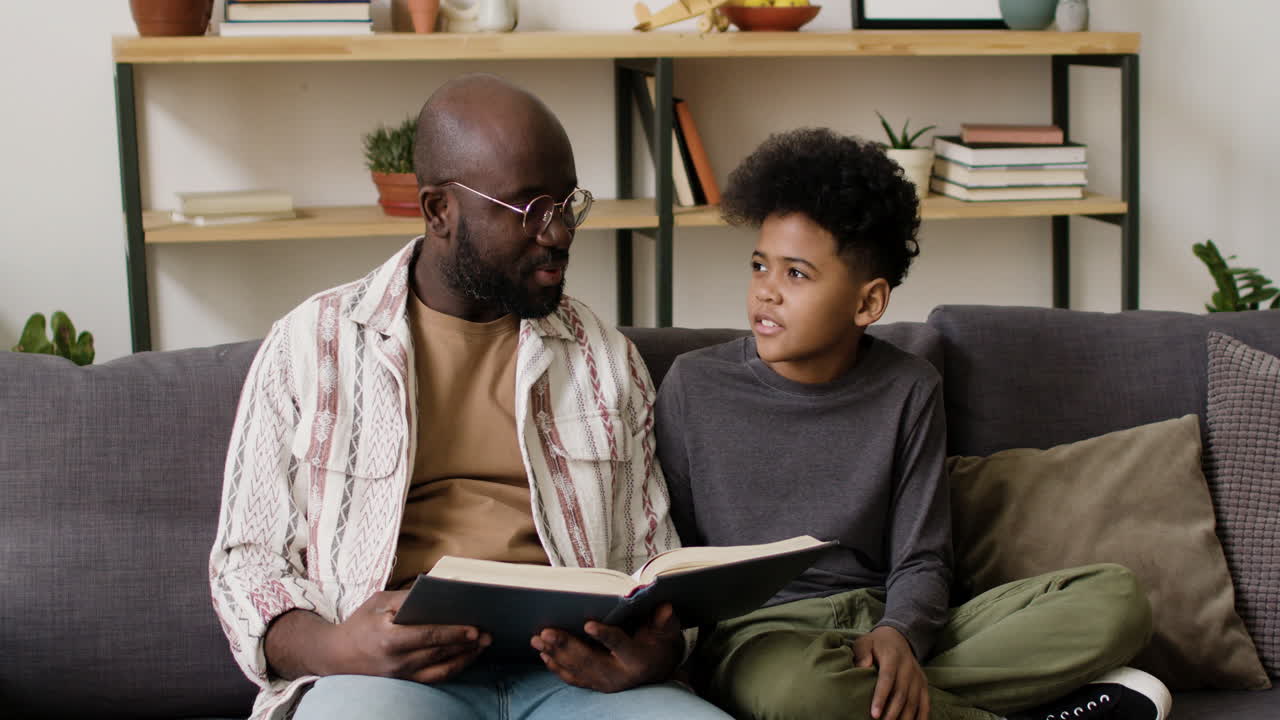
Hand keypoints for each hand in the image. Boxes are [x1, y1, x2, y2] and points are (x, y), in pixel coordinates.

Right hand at [324, 590, 490, 682]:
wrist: (335, 656)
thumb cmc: (360, 624)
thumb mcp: (379, 602)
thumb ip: (407, 598)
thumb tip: (439, 589)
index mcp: (388, 639)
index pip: (428, 636)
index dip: (453, 633)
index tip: (474, 628)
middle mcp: (395, 661)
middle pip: (438, 653)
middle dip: (465, 645)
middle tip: (487, 635)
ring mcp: (400, 676)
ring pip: (440, 669)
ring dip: (465, 658)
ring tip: (482, 646)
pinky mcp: (404, 683)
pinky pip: (434, 678)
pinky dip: (453, 668)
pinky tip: (466, 657)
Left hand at [530, 603, 683, 692]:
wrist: (658, 669)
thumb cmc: (660, 643)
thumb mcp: (667, 631)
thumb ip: (664, 621)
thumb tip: (664, 608)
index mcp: (637, 660)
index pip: (620, 646)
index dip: (605, 636)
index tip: (588, 624)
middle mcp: (619, 675)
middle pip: (589, 660)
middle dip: (566, 646)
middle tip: (546, 632)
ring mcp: (605, 682)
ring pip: (577, 670)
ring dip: (555, 654)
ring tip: (537, 640)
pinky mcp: (595, 684)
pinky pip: (573, 678)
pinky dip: (557, 668)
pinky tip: (544, 656)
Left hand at [852, 626, 929, 719]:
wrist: (898, 637)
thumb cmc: (876, 643)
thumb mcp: (865, 642)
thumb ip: (862, 652)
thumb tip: (862, 666)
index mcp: (893, 657)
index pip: (887, 679)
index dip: (881, 697)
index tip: (874, 714)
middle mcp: (908, 668)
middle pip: (902, 694)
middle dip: (892, 713)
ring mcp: (918, 677)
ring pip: (914, 701)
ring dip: (905, 718)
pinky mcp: (923, 684)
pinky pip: (925, 703)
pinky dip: (921, 717)